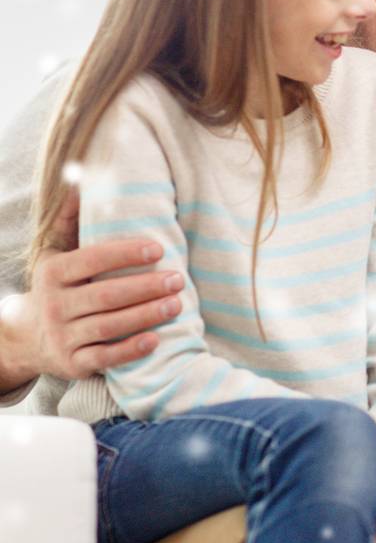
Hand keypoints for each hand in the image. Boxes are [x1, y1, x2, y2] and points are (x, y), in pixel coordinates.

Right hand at [0, 189, 177, 388]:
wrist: (28, 338)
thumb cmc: (58, 288)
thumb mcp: (56, 253)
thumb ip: (70, 221)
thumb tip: (80, 178)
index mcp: (52, 274)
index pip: (90, 260)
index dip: (124, 254)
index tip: (158, 248)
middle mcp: (54, 306)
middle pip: (104, 295)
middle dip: (144, 286)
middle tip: (179, 278)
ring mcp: (63, 337)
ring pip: (108, 326)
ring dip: (145, 315)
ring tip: (177, 303)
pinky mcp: (74, 364)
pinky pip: (105, 357)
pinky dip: (131, 349)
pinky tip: (157, 339)